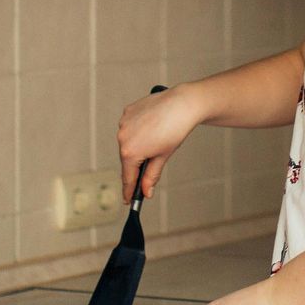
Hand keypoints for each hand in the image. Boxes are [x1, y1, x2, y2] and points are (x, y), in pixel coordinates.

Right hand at [117, 84, 202, 199]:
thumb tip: (146, 191)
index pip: (127, 178)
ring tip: (153, 143)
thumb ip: (151, 176)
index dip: (128, 191)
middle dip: (136, 166)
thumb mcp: (163, 157)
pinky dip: (137, 131)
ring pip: (127, 142)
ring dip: (136, 147)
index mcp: (130, 152)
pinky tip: (149, 129)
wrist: (182, 104)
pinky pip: (129, 127)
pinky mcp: (127, 112)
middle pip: (127, 159)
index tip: (128, 200)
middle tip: (146, 171)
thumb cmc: (175, 130)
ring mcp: (123, 123)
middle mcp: (122, 138)